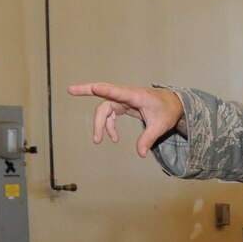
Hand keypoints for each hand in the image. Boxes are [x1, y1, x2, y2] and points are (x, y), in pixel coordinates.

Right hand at [66, 82, 184, 156]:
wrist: (172, 105)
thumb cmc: (167, 111)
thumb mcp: (160, 126)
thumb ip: (148, 139)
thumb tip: (141, 154)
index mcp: (136, 96)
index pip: (117, 92)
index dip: (105, 90)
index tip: (93, 87)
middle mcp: (127, 95)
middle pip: (104, 97)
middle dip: (87, 94)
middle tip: (70, 91)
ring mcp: (123, 99)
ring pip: (104, 108)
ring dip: (100, 124)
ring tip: (98, 140)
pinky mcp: (123, 105)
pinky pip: (110, 114)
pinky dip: (109, 126)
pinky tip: (113, 138)